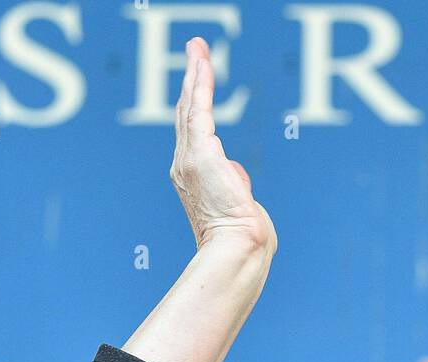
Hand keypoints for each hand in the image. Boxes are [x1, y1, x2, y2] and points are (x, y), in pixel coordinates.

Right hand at [171, 38, 275, 253]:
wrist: (238, 247)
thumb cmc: (243, 236)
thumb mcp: (239, 204)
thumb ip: (235, 183)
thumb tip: (237, 174)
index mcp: (193, 179)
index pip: (193, 135)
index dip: (195, 106)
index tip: (198, 83)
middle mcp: (184, 166)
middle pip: (186, 114)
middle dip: (191, 81)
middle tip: (195, 52)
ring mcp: (189, 159)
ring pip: (190, 107)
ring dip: (195, 74)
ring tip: (198, 48)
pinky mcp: (200, 154)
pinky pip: (199, 110)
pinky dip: (200, 84)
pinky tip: (202, 62)